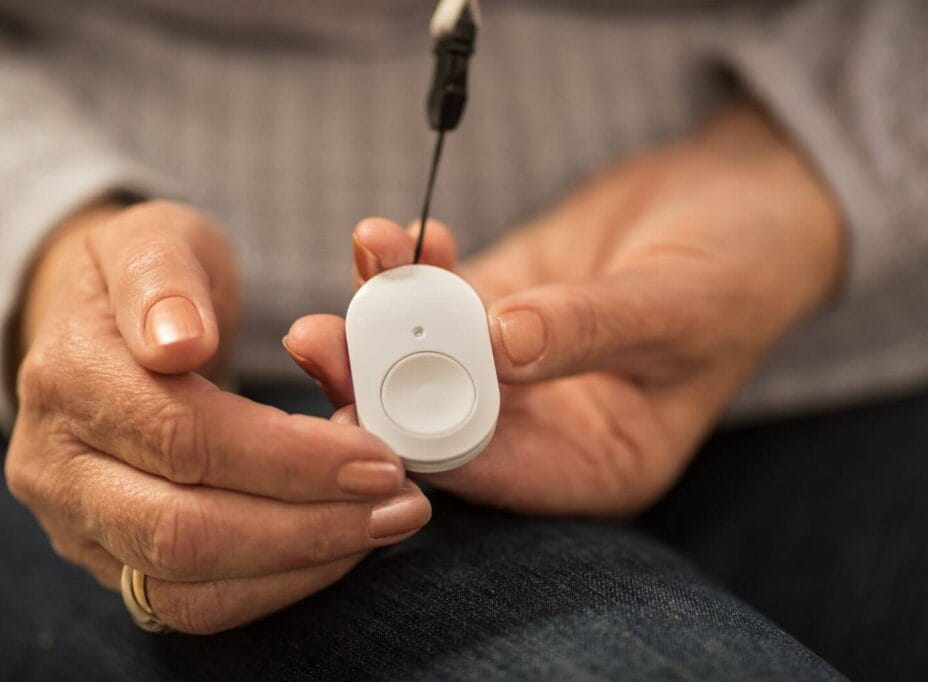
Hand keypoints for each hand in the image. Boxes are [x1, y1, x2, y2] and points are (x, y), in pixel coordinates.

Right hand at [6, 200, 430, 633]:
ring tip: (383, 525)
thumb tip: (176, 343)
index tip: (376, 453)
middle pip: (182, 528)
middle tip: (400, 502)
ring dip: (300, 565)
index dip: (288, 456)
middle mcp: (55, 464)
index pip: (184, 435)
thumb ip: (163, 279)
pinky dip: (276, 586)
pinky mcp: (111, 560)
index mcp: (67, 376)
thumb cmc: (150, 281)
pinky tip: (339, 548)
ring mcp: (77, 523)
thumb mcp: (154, 240)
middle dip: (307, 525)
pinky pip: (193, 604)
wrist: (102, 329)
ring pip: (187, 586)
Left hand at [284, 102, 841, 515]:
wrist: (746, 201)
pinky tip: (395, 236)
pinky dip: (412, 268)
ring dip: (380, 313)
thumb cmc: (741, 269)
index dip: (425, 441)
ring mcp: (513, 367)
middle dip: (375, 379)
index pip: (496, 470)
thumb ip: (592, 327)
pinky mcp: (495, 308)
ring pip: (426, 354)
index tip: (363, 405)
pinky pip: (439, 297)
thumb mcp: (681, 304)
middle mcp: (544, 427)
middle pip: (440, 417)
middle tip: (320, 340)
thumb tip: (502, 340)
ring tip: (360, 260)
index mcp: (596, 463)